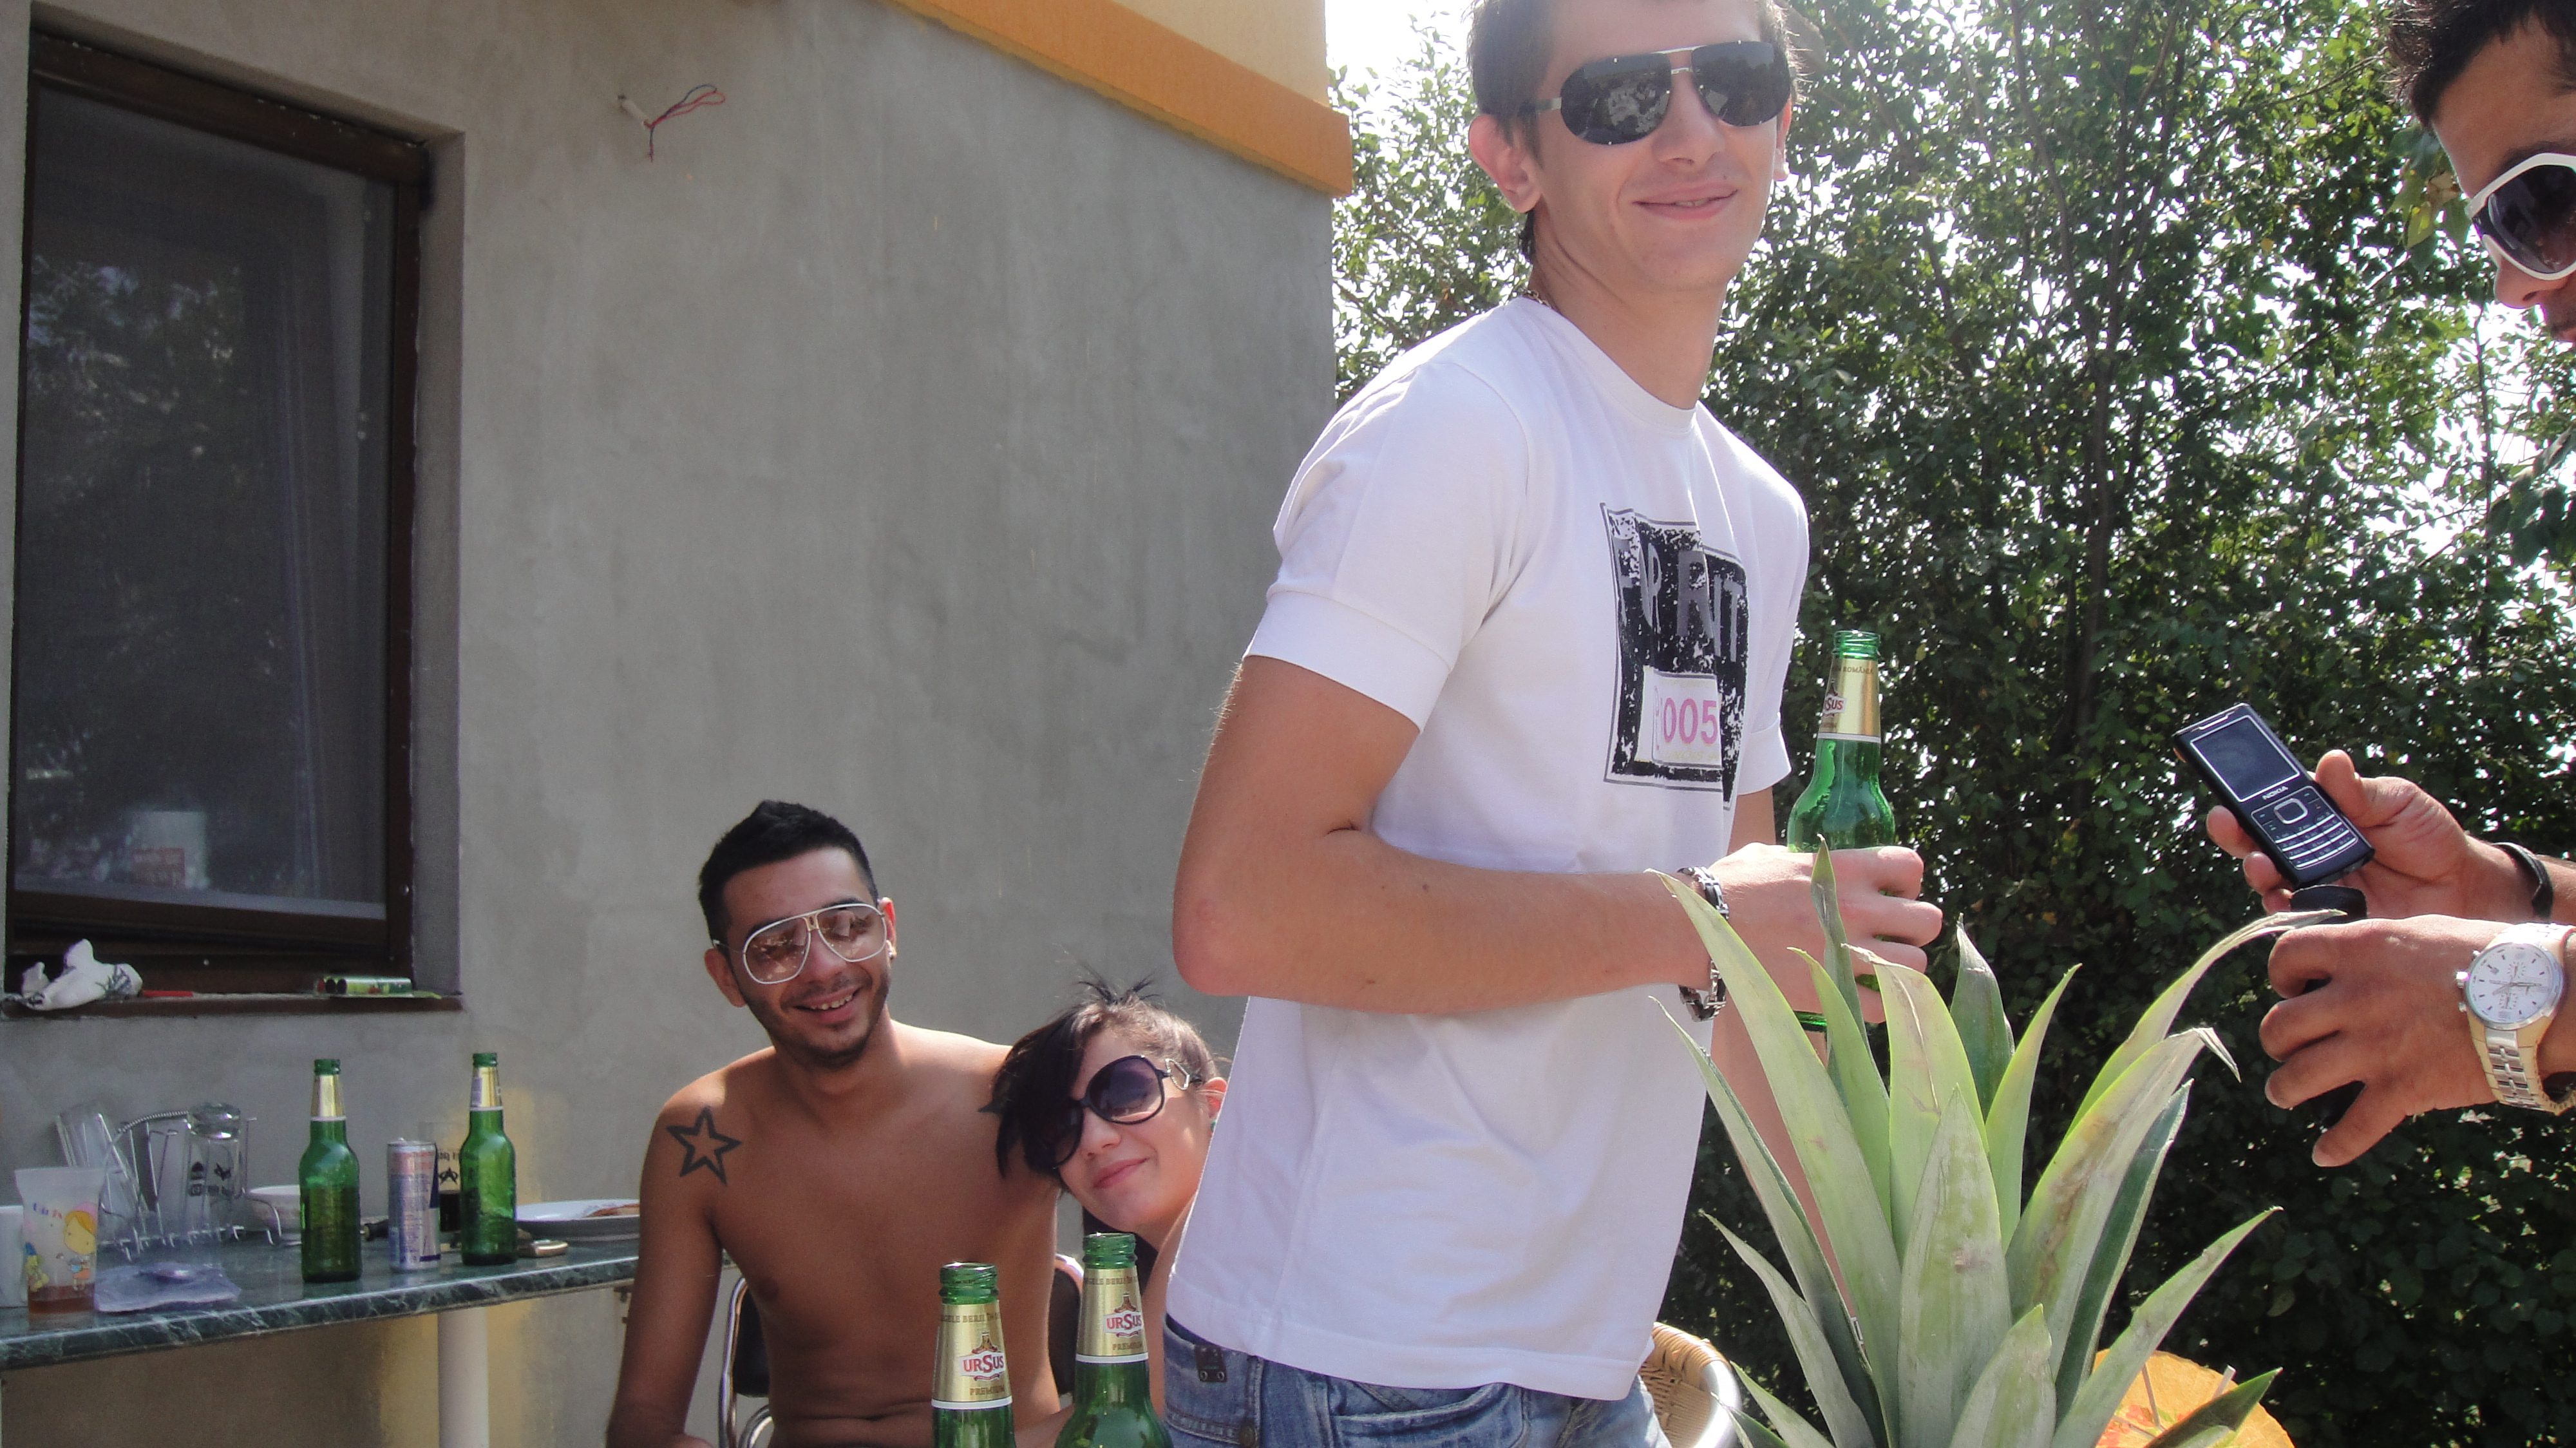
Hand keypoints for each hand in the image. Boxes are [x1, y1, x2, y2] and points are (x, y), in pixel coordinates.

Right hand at [1715, 844, 1942, 1013]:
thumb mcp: (1770, 856)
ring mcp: (1845, 952)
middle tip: (1890, 936)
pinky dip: (1880, 1005)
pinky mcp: (1830, 991)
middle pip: (1927, 919)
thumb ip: (1804, 861)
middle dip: (1913, 929)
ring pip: (1915, 965)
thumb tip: (1810, 866)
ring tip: (1878, 970)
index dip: (1907, 882)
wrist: (1697, 928)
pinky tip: (1861, 998)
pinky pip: (1884, 1005)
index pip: (1910, 866)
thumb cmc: (1726, 888)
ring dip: (1902, 968)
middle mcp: (1854, 909)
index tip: (1890, 893)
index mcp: (1841, 869)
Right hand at [2203, 750, 2529, 920]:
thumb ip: (2361, 790)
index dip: (2240, 796)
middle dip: (2234, 833)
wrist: (2464, 888)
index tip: (2222, 786)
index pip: (2269, 804)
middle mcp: (2306, 852)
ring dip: (2257, 871)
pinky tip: (2287, 900)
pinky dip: (2285, 910)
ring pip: (2268, 880)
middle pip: (2255, 842)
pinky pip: (2295, 918)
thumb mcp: (2399, 803)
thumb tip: (2331, 761)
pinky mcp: (2327, 920)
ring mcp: (2314, 887)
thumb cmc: (2429, 837)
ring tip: (2263, 865)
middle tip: (2228, 824)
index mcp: (2317, 817)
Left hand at [2260, 915, 2507, 1166]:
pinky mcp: (2403, 1089)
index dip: (2281, 974)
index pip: (2286, 956)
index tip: (2292, 987)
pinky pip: (2354, 1128)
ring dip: (2284, 1089)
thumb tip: (2351, 957)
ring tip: (2284, 1094)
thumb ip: (2377, 947)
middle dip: (2276, 1040)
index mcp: (2361, 951)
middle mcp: (2356, 999)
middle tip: (2287, 1046)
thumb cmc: (2490, 957)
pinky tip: (2324, 1154)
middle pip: (2280, 1026)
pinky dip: (2335, 1147)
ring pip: (2296, 1077)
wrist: (2542, 1000)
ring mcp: (2376, 1047)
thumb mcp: (2423, 931)